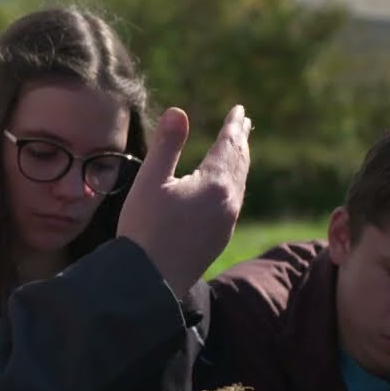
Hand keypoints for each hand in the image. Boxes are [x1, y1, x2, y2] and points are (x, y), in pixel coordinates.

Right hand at [119, 105, 251, 297]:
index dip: (234, 126)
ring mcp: (226, 224)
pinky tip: (225, 189)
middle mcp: (228, 203)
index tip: (240, 110)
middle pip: (240, 164)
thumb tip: (180, 111)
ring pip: (239, 185)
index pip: (229, 146)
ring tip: (238, 151)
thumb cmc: (144, 227)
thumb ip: (167, 144)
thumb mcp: (150, 180)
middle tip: (245, 123)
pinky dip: (233, 185)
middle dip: (241, 142)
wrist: (149, 280)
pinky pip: (233, 203)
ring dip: (240, 163)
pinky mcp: (218, 239)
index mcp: (214, 184)